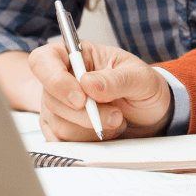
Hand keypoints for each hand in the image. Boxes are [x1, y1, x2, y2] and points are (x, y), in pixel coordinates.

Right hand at [28, 41, 171, 140]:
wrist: (151, 113)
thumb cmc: (143, 87)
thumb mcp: (140, 78)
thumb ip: (116, 79)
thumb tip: (88, 83)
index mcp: (77, 54)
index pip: (44, 61)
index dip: (56, 81)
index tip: (81, 99)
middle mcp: (62, 78)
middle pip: (51, 99)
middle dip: (86, 114)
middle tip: (116, 114)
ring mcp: (57, 104)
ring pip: (58, 124)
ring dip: (91, 128)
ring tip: (115, 118)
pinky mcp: (60, 127)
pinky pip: (62, 141)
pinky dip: (87, 141)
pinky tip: (104, 131)